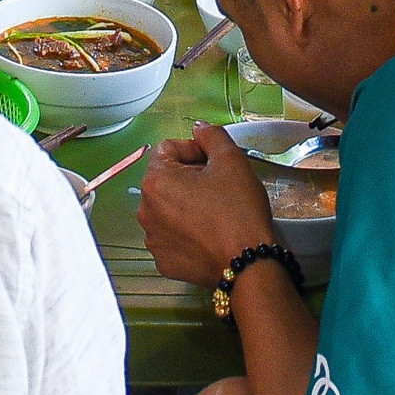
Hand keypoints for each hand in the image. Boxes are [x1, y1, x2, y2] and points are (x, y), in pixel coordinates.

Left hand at [137, 124, 284, 287]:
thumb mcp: (231, 161)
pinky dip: (187, 232)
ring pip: (168, 208)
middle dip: (190, 178)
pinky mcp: (164, 262)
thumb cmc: (238, 211)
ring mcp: (153, 239)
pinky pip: (172, 236)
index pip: (169, 149)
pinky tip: (209, 234)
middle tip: (219, 187)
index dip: (195, 150)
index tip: (215, 163)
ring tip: (216, 212)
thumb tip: (200, 129)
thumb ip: (212, 135)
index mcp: (155, 181)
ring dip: (187, 205)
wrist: (248, 264)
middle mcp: (145, 211)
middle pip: (166, 179)